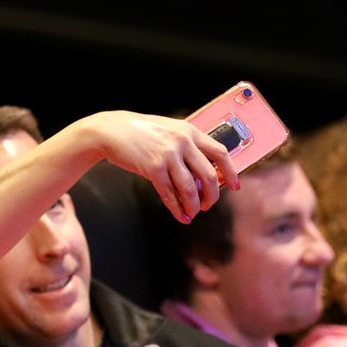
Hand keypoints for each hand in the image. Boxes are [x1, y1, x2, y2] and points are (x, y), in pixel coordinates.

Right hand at [75, 112, 235, 223]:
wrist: (111, 130)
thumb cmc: (140, 131)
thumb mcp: (170, 130)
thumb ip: (187, 146)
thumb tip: (203, 173)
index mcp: (190, 131)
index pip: (220, 153)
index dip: (231, 172)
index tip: (235, 186)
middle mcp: (182, 142)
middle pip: (209, 175)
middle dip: (212, 196)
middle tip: (207, 205)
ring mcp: (168, 155)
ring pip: (190, 189)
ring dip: (193, 206)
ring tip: (192, 212)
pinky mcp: (153, 168)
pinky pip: (170, 194)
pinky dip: (177, 208)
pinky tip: (180, 216)